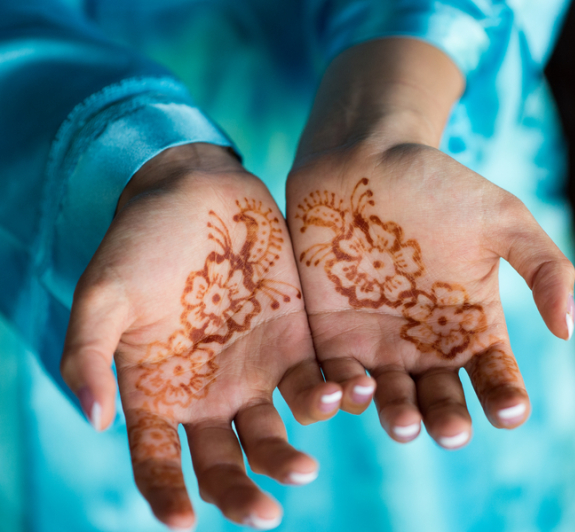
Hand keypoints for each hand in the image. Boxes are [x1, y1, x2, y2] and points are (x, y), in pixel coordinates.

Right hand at [60, 144, 341, 529]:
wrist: (199, 194)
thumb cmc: (141, 242)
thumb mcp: (103, 295)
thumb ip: (89, 356)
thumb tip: (94, 420)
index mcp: (158, 392)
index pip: (157, 461)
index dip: (166, 496)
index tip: (183, 523)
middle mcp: (209, 394)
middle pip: (225, 462)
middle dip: (242, 492)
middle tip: (266, 514)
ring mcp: (256, 372)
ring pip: (276, 432)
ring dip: (290, 453)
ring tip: (305, 464)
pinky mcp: (297, 343)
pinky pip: (316, 382)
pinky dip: (331, 397)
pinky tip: (345, 398)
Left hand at [287, 39, 574, 449]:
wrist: (364, 158)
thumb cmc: (439, 184)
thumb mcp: (503, 218)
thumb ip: (543, 267)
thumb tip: (566, 329)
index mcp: (471, 325)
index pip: (494, 375)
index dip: (505, 397)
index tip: (511, 410)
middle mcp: (425, 344)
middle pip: (440, 399)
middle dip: (447, 419)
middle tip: (451, 430)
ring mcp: (376, 343)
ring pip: (389, 398)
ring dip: (397, 416)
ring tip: (405, 422)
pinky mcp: (329, 335)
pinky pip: (335, 375)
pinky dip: (341, 392)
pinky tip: (350, 394)